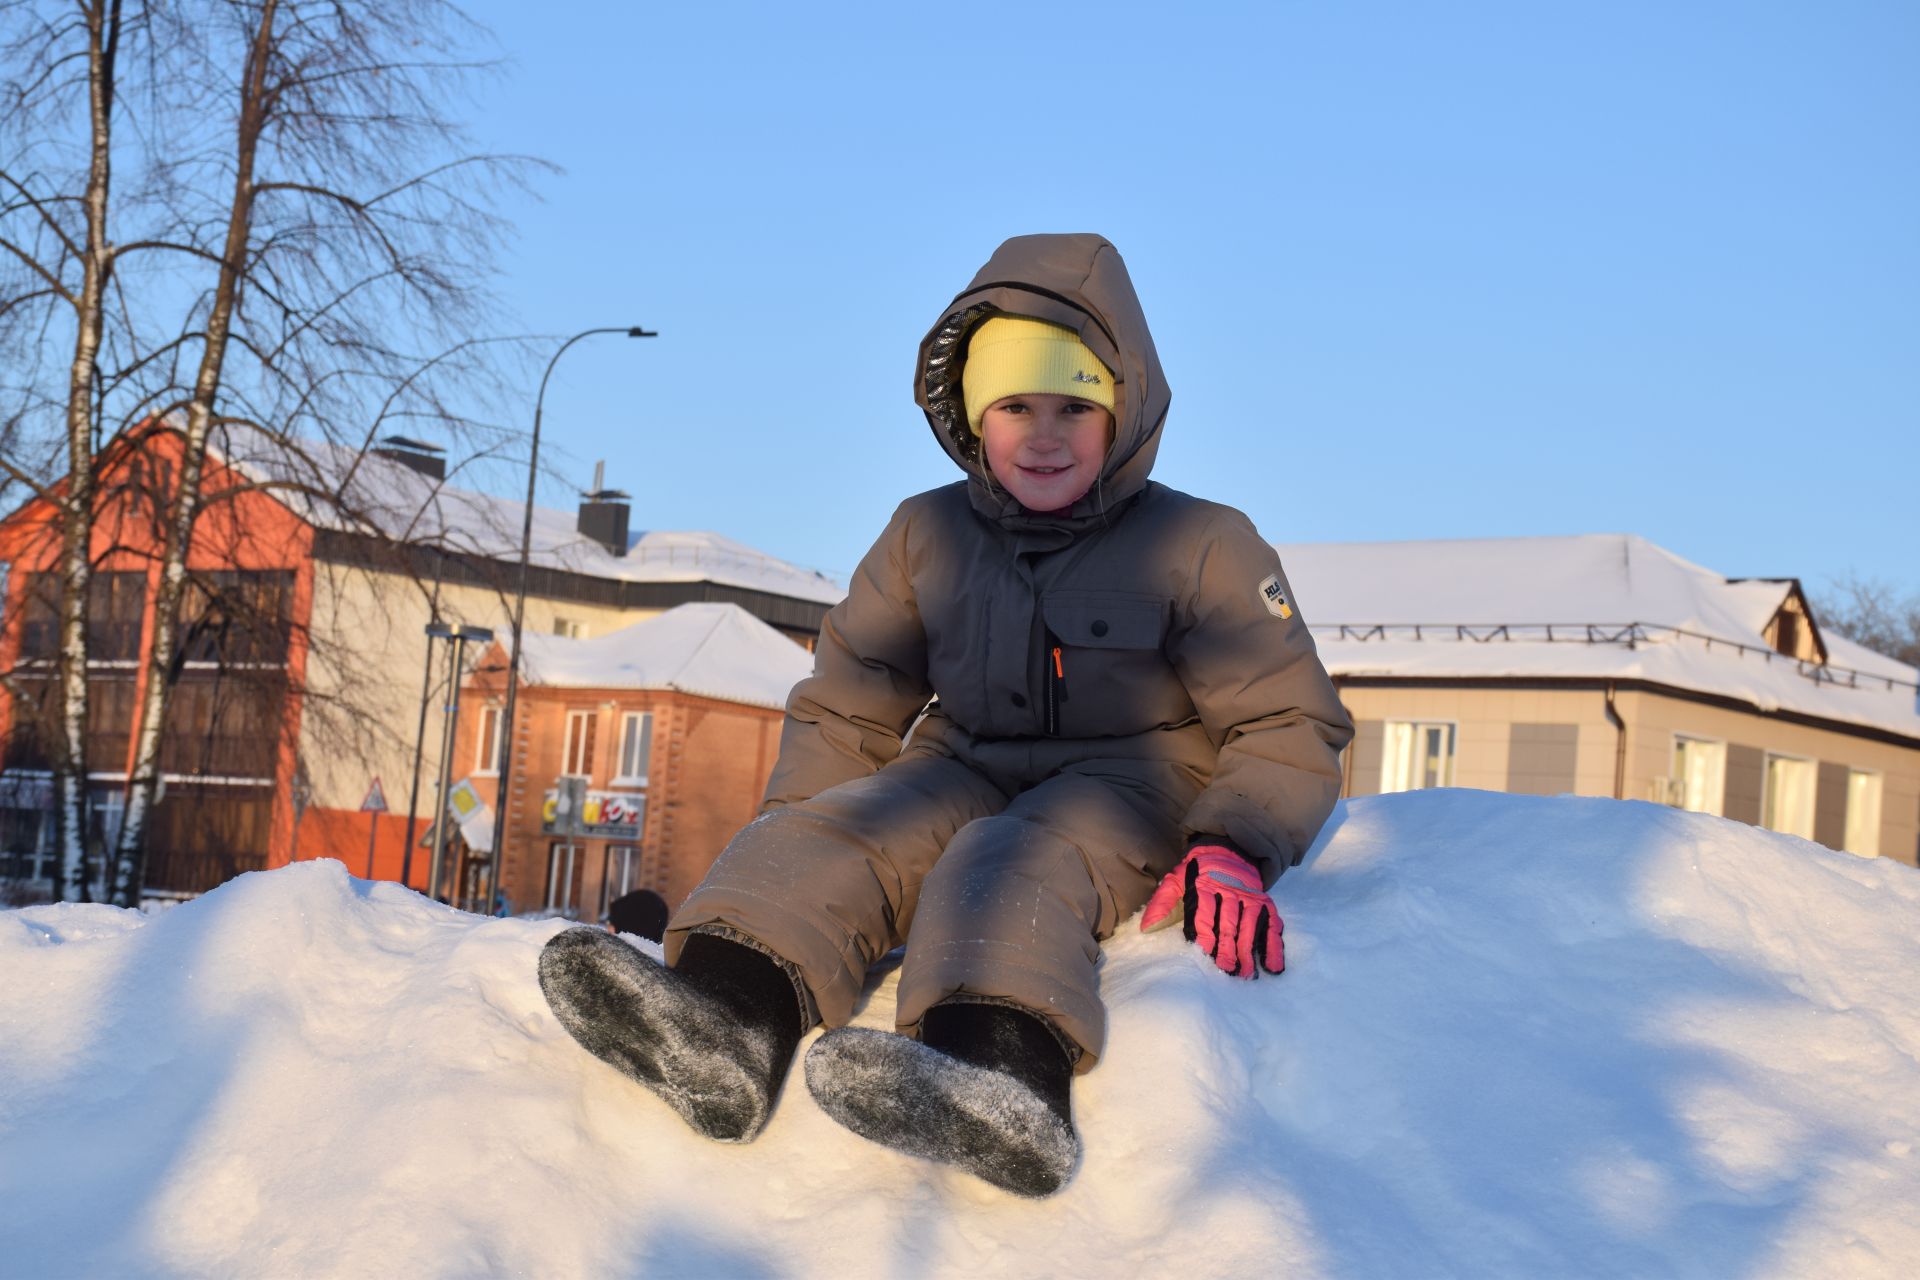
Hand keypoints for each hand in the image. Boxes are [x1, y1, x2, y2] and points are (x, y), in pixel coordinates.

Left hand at [1139, 845, 1283, 978]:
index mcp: (1203, 886)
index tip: (1203, 953)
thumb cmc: (1198, 872)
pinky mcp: (1264, 902)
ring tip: (1246, 972)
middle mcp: (1228, 891)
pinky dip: (1274, 946)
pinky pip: (1272, 924)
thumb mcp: (1176, 879)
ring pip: (1251, 924)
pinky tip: (1273, 966)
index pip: (1203, 913)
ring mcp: (1249, 897)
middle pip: (1228, 922)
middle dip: (1228, 947)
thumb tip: (1145, 927)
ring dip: (1249, 949)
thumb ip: (1162, 902)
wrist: (1229, 849)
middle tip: (1226, 970)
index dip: (1203, 933)